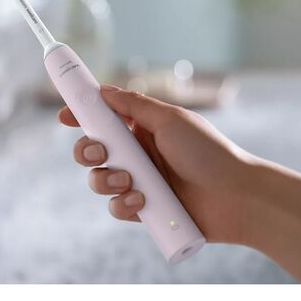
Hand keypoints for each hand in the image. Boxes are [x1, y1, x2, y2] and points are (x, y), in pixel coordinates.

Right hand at [58, 85, 250, 243]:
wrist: (236, 197)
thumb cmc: (207, 152)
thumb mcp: (169, 119)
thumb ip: (133, 104)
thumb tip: (102, 90)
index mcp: (142, 128)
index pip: (104, 118)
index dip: (81, 116)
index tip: (64, 116)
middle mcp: (137, 153)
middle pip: (92, 150)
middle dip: (86, 151)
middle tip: (100, 152)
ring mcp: (138, 182)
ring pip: (98, 180)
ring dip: (105, 179)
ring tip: (129, 181)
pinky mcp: (142, 210)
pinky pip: (115, 208)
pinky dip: (122, 204)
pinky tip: (141, 202)